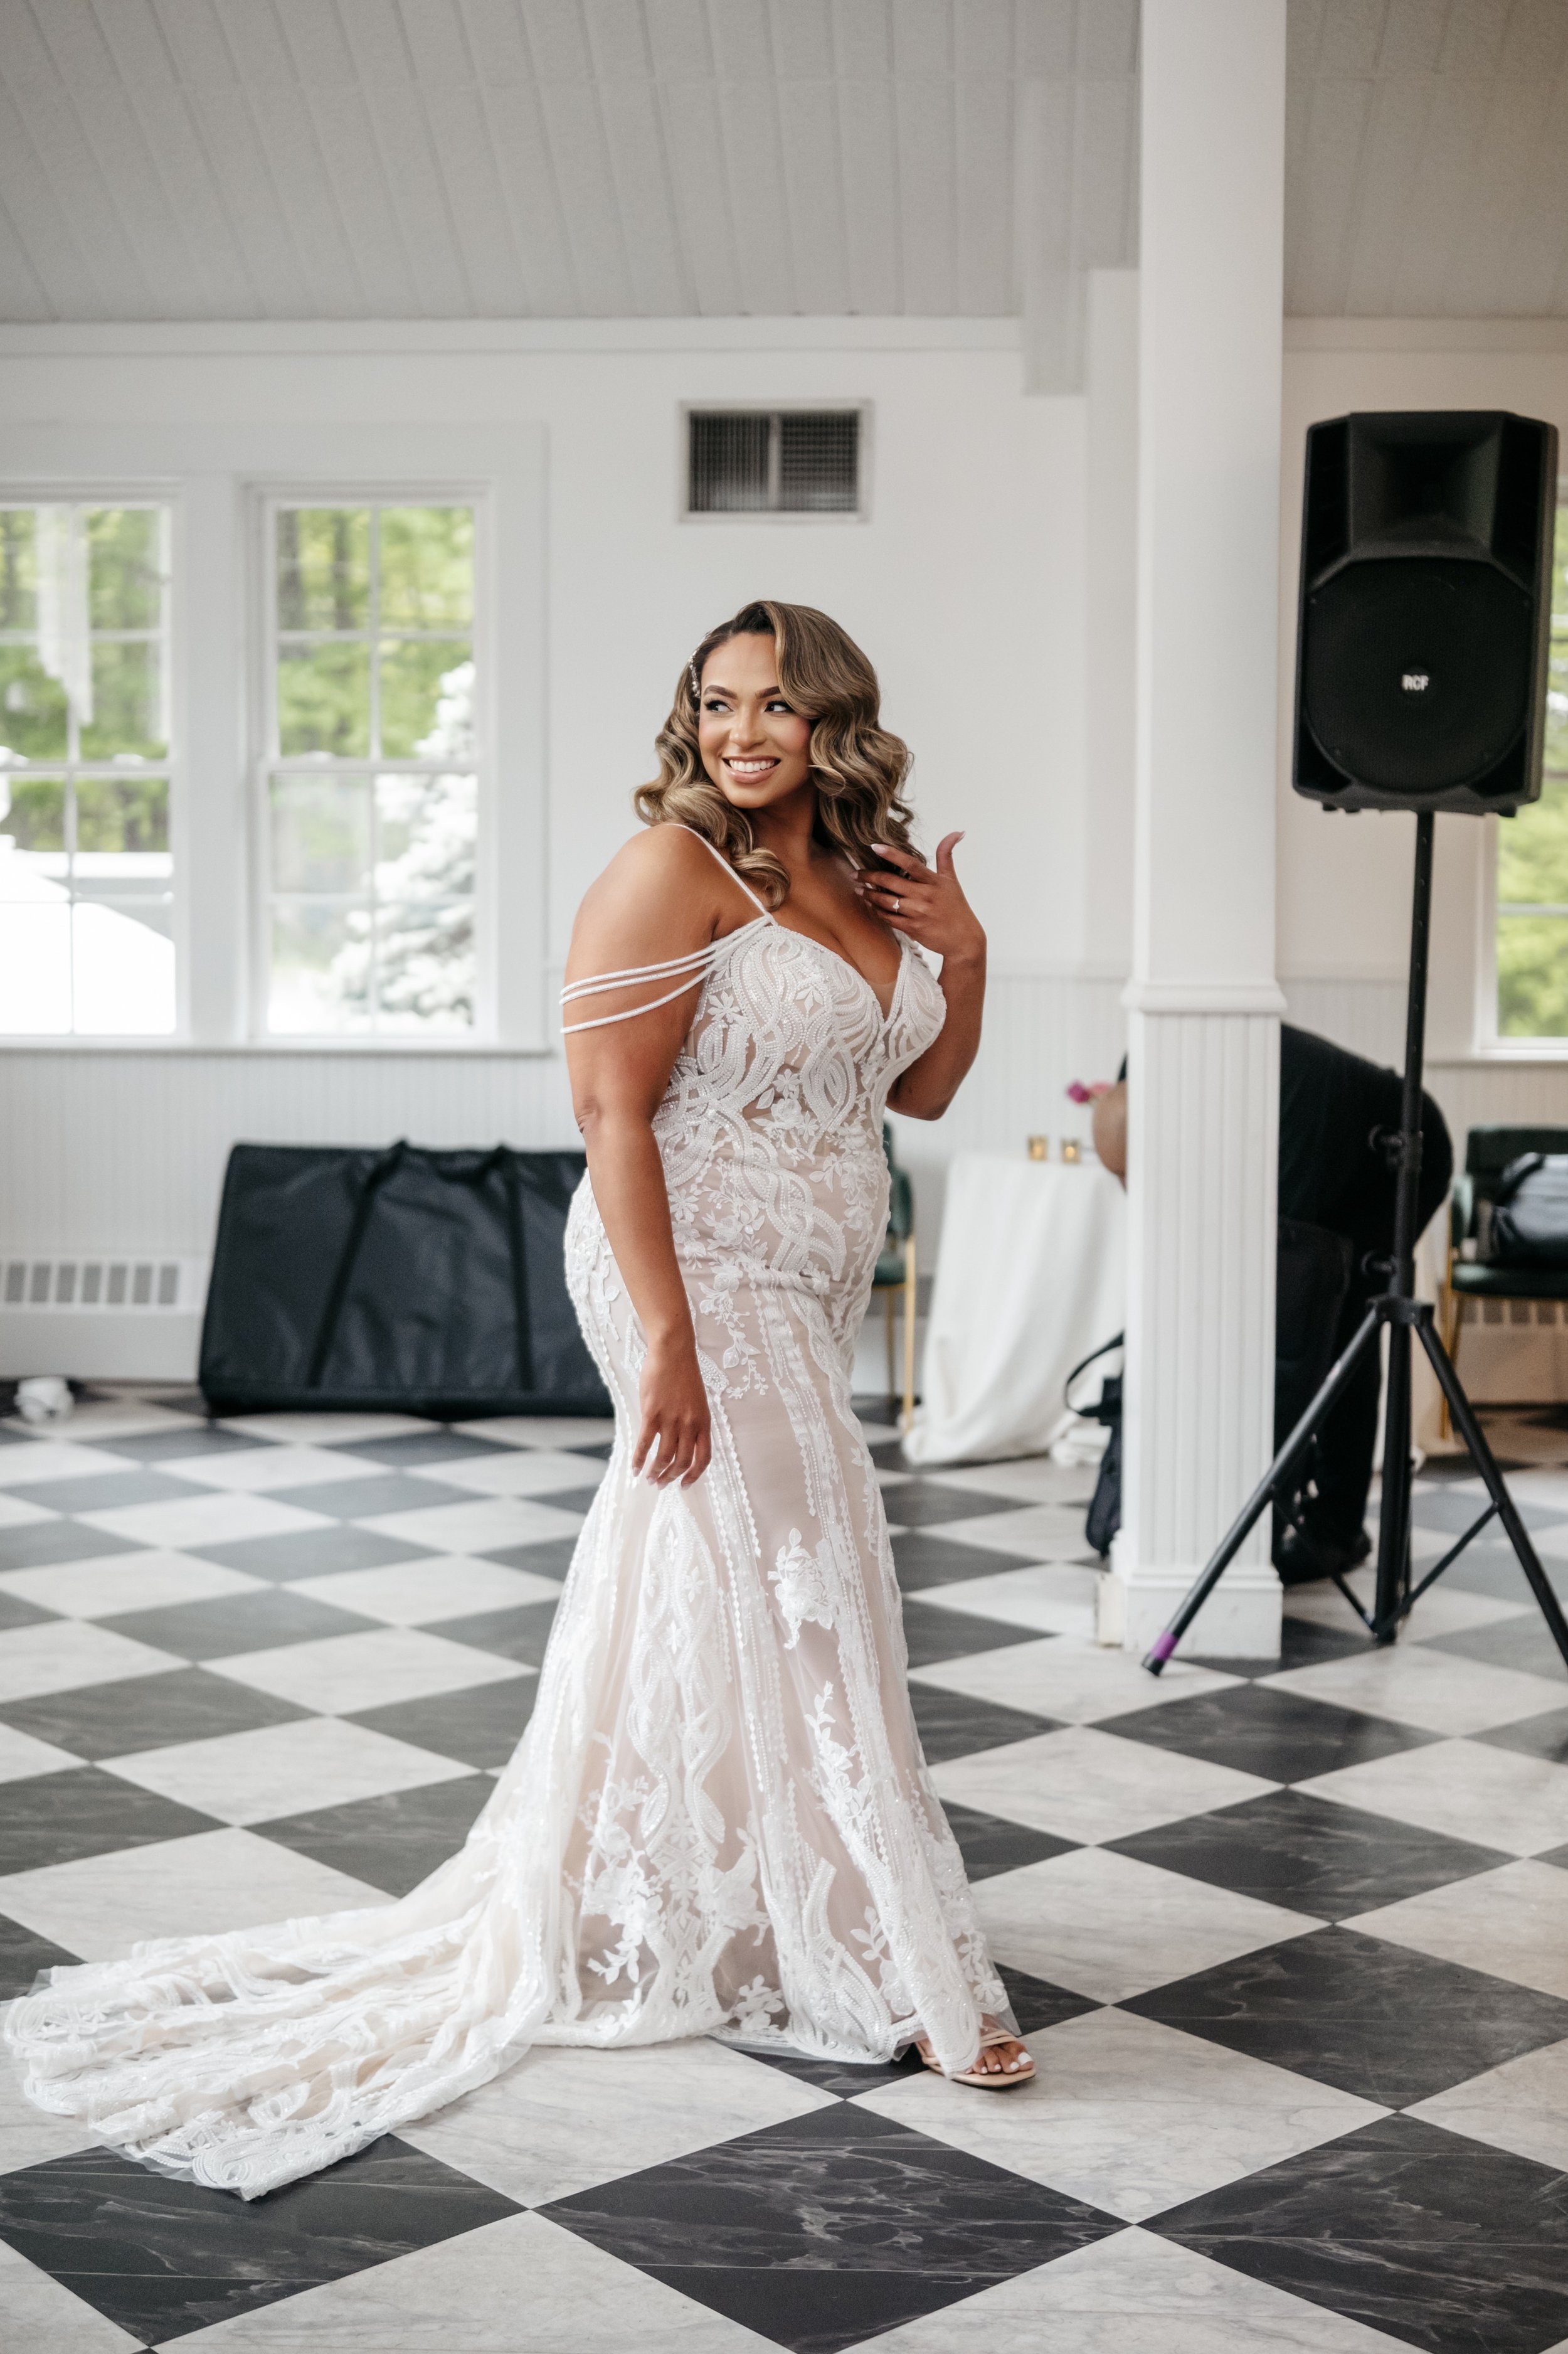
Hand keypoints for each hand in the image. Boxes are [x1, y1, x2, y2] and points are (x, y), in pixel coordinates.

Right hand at [633, 1334, 710, 1486]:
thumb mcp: (697, 1402)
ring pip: (664, 1457)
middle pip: (682, 1462)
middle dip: (671, 1477)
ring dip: (655, 1472)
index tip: (684, 1485)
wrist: (673, 1352)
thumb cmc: (684, 1374)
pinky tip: (634, 1468)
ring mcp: (670, 1420)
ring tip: (648, 1478)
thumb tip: (680, 1443)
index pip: (703, 1458)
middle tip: (661, 1484)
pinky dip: (638, 1459)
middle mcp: (689, 1425)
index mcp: (704, 1423)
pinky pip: (644, 1444)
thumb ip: (691, 1423)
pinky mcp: (652, 1414)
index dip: (694, 1475)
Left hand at [854, 834, 984, 965]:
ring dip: (869, 895)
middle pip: (891, 882)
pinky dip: (877, 911)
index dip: (892, 854)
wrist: (963, 939)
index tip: (875, 846)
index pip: (910, 863)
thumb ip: (947, 855)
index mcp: (934, 881)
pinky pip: (889, 918)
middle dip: (869, 876)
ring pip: (886, 901)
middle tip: (856, 873)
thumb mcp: (952, 879)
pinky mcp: (912, 928)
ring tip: (858, 889)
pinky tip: (869, 905)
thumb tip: (957, 832)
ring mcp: (917, 913)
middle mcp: (925, 896)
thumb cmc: (956, 907)